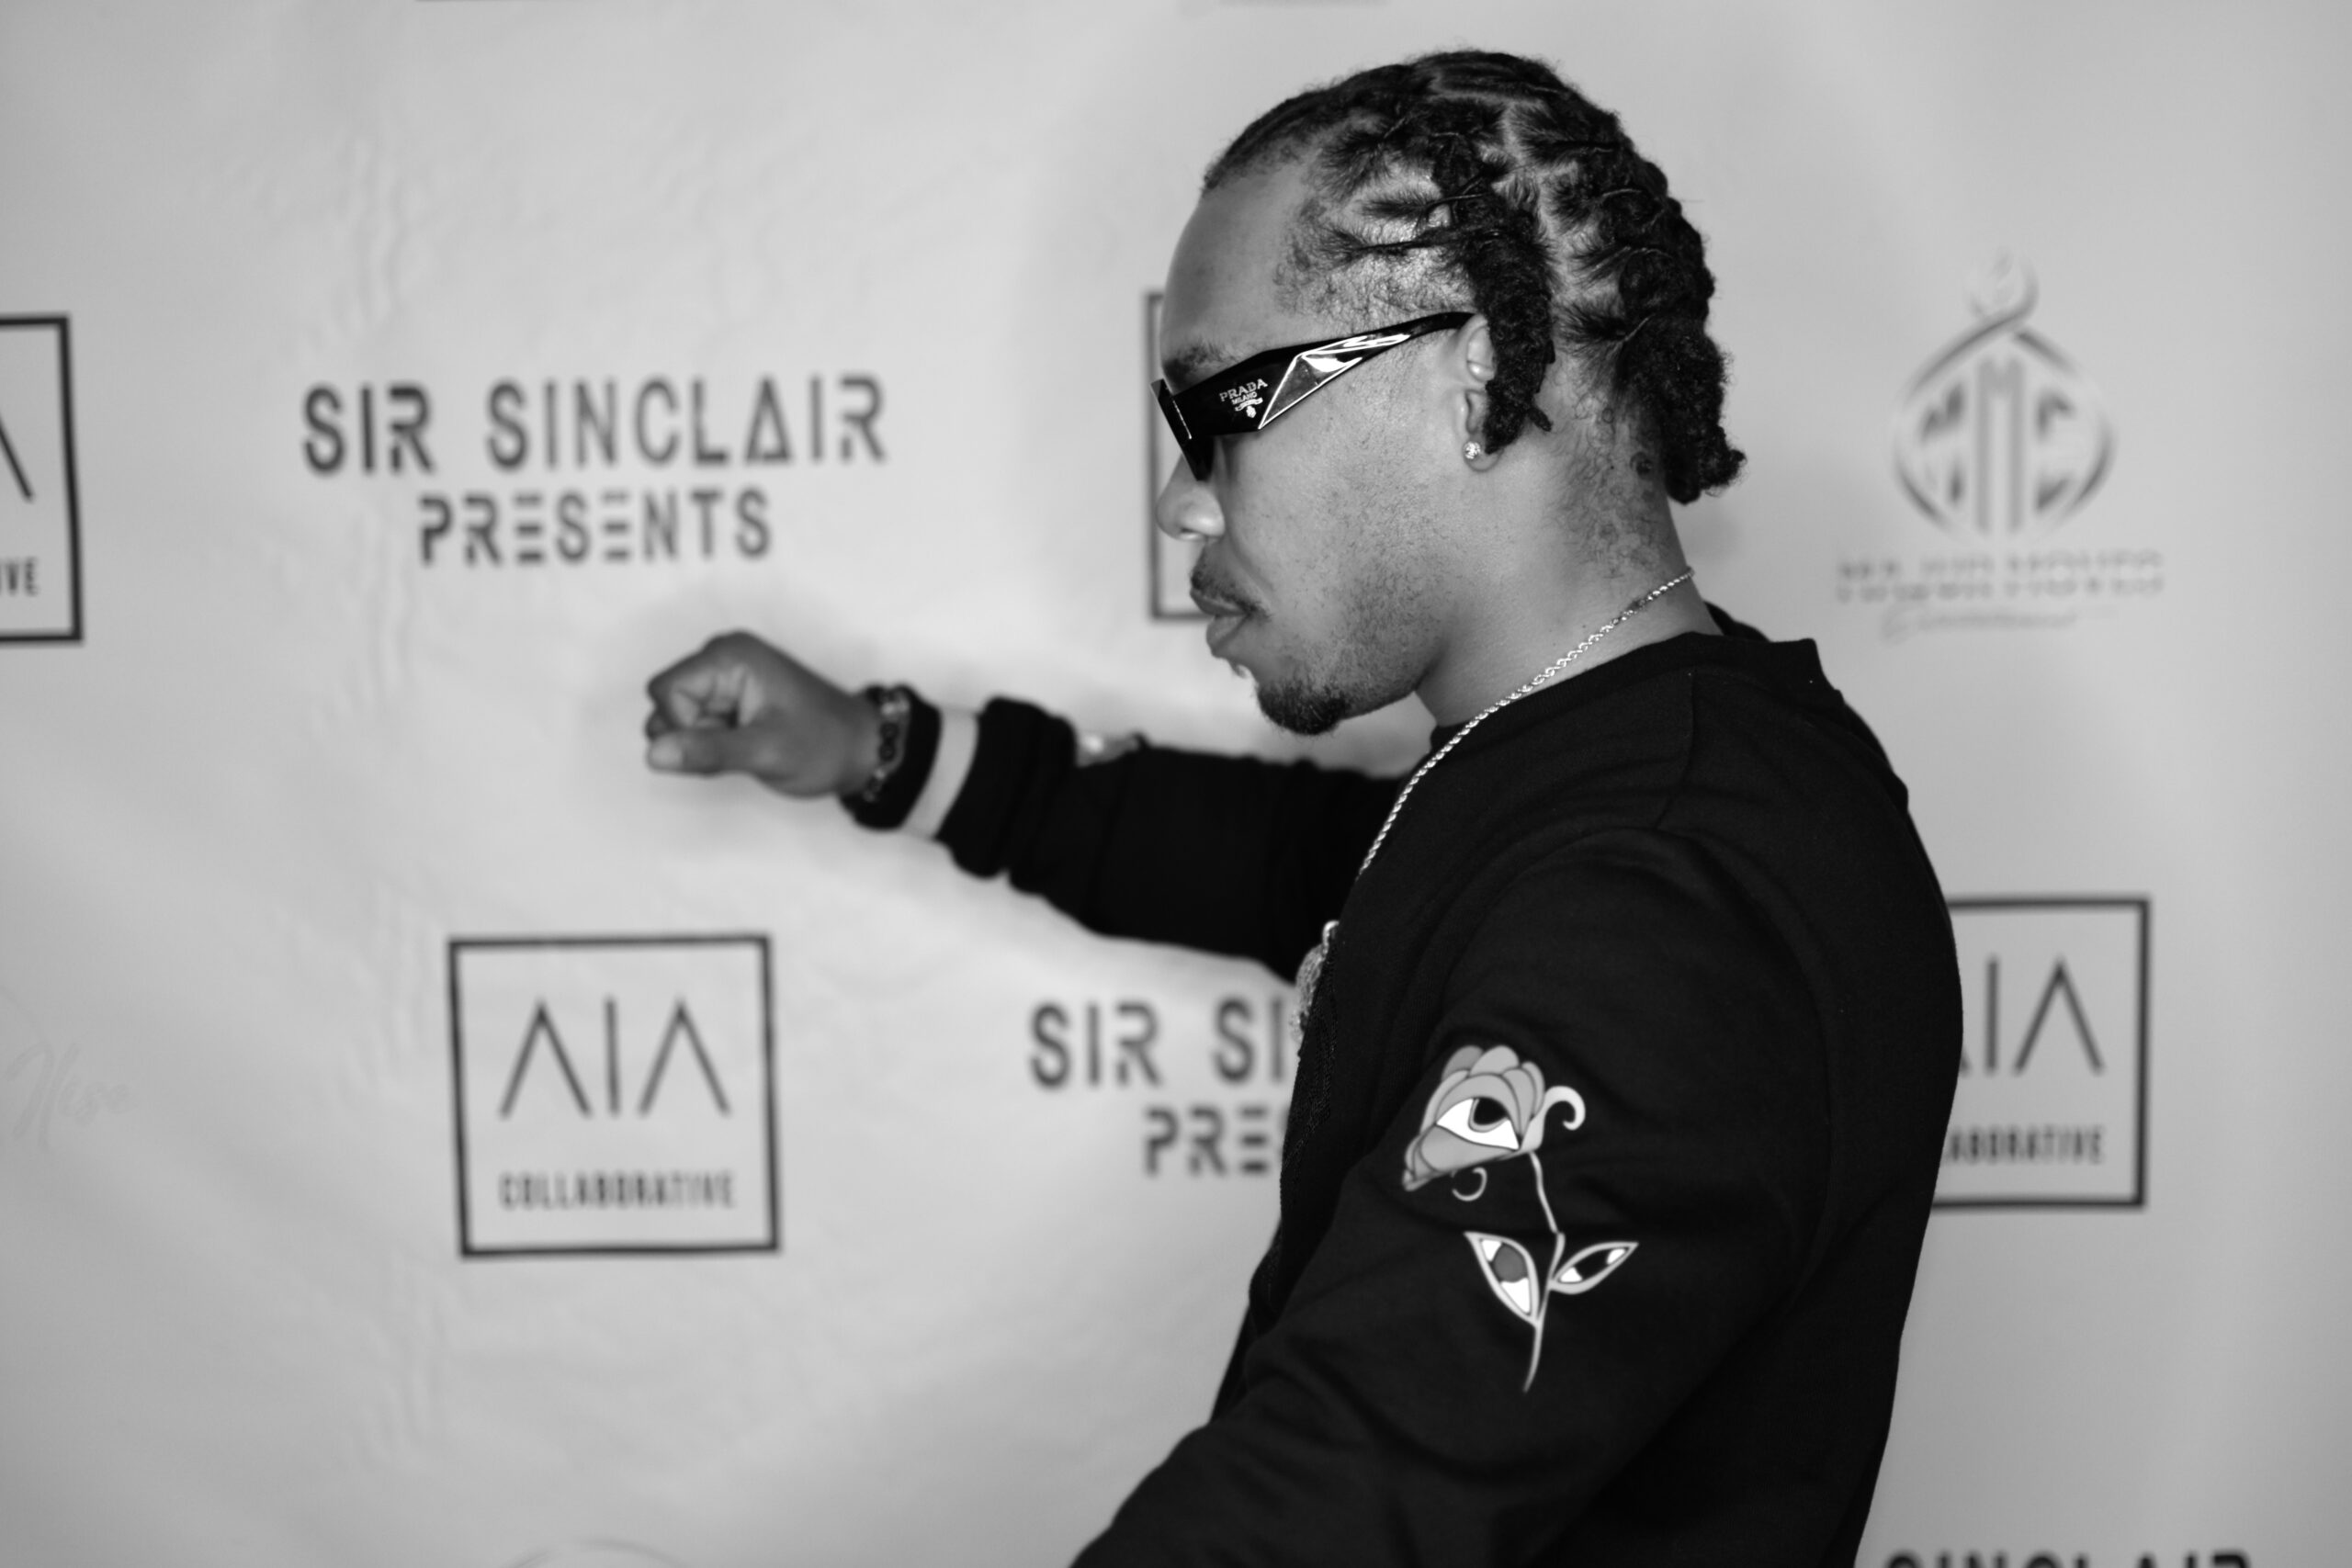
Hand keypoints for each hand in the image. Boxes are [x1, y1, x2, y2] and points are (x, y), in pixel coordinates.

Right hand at [642, 631, 880, 797]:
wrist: (860, 749)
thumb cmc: (824, 745)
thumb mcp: (764, 752)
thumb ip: (706, 751)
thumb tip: (653, 754)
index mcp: (730, 656)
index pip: (664, 690)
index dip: (684, 725)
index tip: (725, 739)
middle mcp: (723, 656)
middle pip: (666, 702)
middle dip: (692, 735)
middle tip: (740, 746)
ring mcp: (726, 676)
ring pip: (678, 716)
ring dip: (703, 742)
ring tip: (746, 746)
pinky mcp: (730, 696)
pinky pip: (696, 723)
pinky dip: (713, 742)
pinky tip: (745, 745)